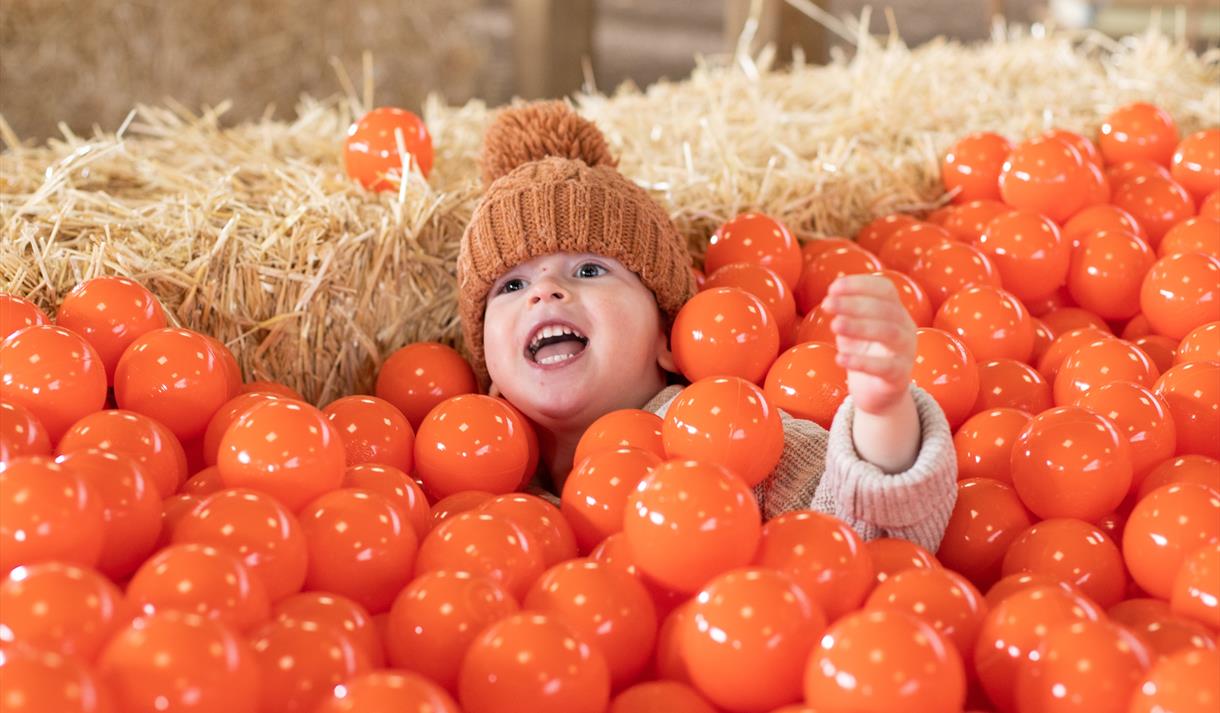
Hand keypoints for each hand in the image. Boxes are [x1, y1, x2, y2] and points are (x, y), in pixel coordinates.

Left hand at [821, 275, 916, 414]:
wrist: (878, 394)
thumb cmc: (864, 354)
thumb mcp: (851, 330)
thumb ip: (844, 314)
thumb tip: (831, 298)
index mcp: (896, 312)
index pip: (885, 289)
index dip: (860, 285)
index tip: (832, 288)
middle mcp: (905, 329)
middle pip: (886, 309)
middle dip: (854, 303)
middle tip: (827, 304)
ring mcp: (906, 353)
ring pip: (889, 333)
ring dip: (859, 326)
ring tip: (833, 325)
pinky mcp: (899, 377)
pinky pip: (885, 367)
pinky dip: (861, 362)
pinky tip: (840, 358)